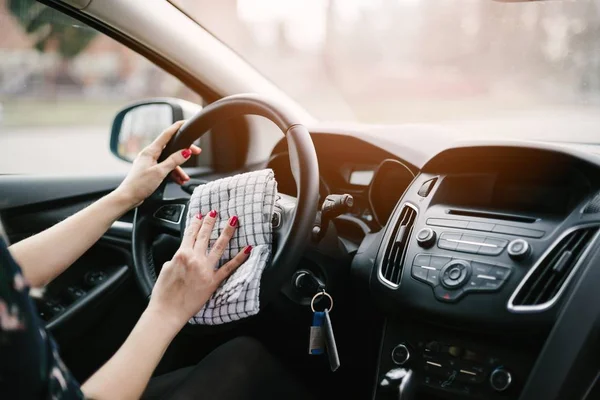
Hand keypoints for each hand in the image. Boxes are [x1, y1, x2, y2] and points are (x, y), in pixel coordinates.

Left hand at [115, 120, 201, 207]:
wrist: (127, 197)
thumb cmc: (139, 185)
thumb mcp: (160, 172)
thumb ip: (173, 161)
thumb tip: (185, 152)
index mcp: (150, 151)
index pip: (166, 134)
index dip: (177, 127)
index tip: (185, 122)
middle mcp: (149, 154)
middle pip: (171, 148)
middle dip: (183, 152)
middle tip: (196, 152)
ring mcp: (149, 162)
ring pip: (169, 161)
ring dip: (178, 168)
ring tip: (185, 177)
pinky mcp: (150, 170)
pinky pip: (165, 168)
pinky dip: (172, 174)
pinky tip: (178, 180)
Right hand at [147, 211, 251, 327]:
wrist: (167, 310)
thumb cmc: (163, 293)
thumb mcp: (165, 269)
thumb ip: (176, 259)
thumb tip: (182, 255)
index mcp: (181, 254)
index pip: (189, 234)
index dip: (195, 223)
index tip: (200, 215)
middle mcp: (194, 259)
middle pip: (204, 236)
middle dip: (210, 222)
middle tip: (216, 212)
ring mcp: (205, 269)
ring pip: (219, 246)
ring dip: (227, 232)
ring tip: (233, 221)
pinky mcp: (213, 281)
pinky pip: (229, 267)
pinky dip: (240, 257)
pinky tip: (247, 249)